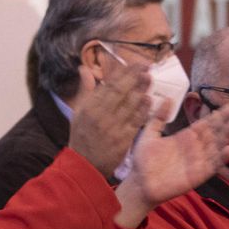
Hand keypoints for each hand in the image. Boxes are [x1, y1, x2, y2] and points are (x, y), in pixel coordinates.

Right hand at [68, 59, 152, 179]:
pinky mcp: (123, 139)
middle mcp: (101, 115)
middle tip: (146, 66)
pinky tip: (149, 100)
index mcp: (90, 107)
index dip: (123, 72)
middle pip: (120, 91)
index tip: (134, 64)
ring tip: (149, 78)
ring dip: (141, 90)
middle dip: (134, 77)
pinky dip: (142, 110)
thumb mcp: (78, 111)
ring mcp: (113, 127)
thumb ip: (85, 90)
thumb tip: (84, 69)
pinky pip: (135, 121)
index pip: (108, 85)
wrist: (85, 164)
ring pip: (129, 105)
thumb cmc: (81, 136)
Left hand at [125, 103, 228, 210]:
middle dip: (225, 122)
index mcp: (186, 137)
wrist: (139, 183)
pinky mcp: (198, 175)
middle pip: (214, 133)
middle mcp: (195, 148)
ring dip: (226, 137)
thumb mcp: (149, 134)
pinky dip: (222, 158)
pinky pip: (213, 166)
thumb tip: (168, 98)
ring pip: (216, 147)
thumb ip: (159, 117)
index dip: (217, 115)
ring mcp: (198, 162)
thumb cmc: (143, 160)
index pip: (205, 123)